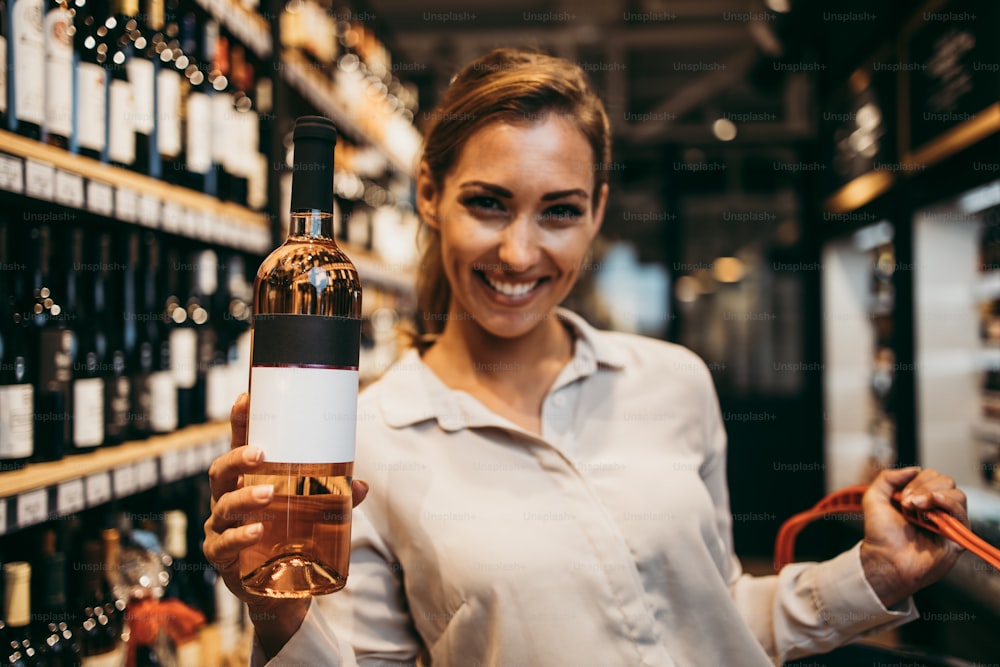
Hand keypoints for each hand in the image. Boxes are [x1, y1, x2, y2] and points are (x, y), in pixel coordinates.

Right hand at [202, 393, 369, 656]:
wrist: (281, 589)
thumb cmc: (293, 537)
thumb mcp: (317, 512)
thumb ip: (336, 497)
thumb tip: (361, 485)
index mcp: (248, 481)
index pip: (240, 446)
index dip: (240, 422)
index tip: (246, 397)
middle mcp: (228, 499)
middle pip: (220, 471)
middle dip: (237, 459)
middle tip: (260, 454)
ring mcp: (221, 527)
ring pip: (223, 506)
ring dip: (244, 499)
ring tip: (268, 496)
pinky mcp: (221, 556)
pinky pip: (223, 544)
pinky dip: (239, 537)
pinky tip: (255, 532)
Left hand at [860, 467, 967, 607]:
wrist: (884, 559)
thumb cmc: (880, 535)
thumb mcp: (873, 498)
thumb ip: (887, 477)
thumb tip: (914, 469)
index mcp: (920, 499)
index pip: (932, 476)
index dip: (917, 481)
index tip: (902, 496)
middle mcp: (936, 508)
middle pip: (945, 482)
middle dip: (924, 488)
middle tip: (907, 504)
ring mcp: (947, 521)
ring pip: (957, 494)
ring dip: (934, 495)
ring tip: (916, 508)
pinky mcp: (956, 536)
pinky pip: (962, 513)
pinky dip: (949, 503)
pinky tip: (934, 503)